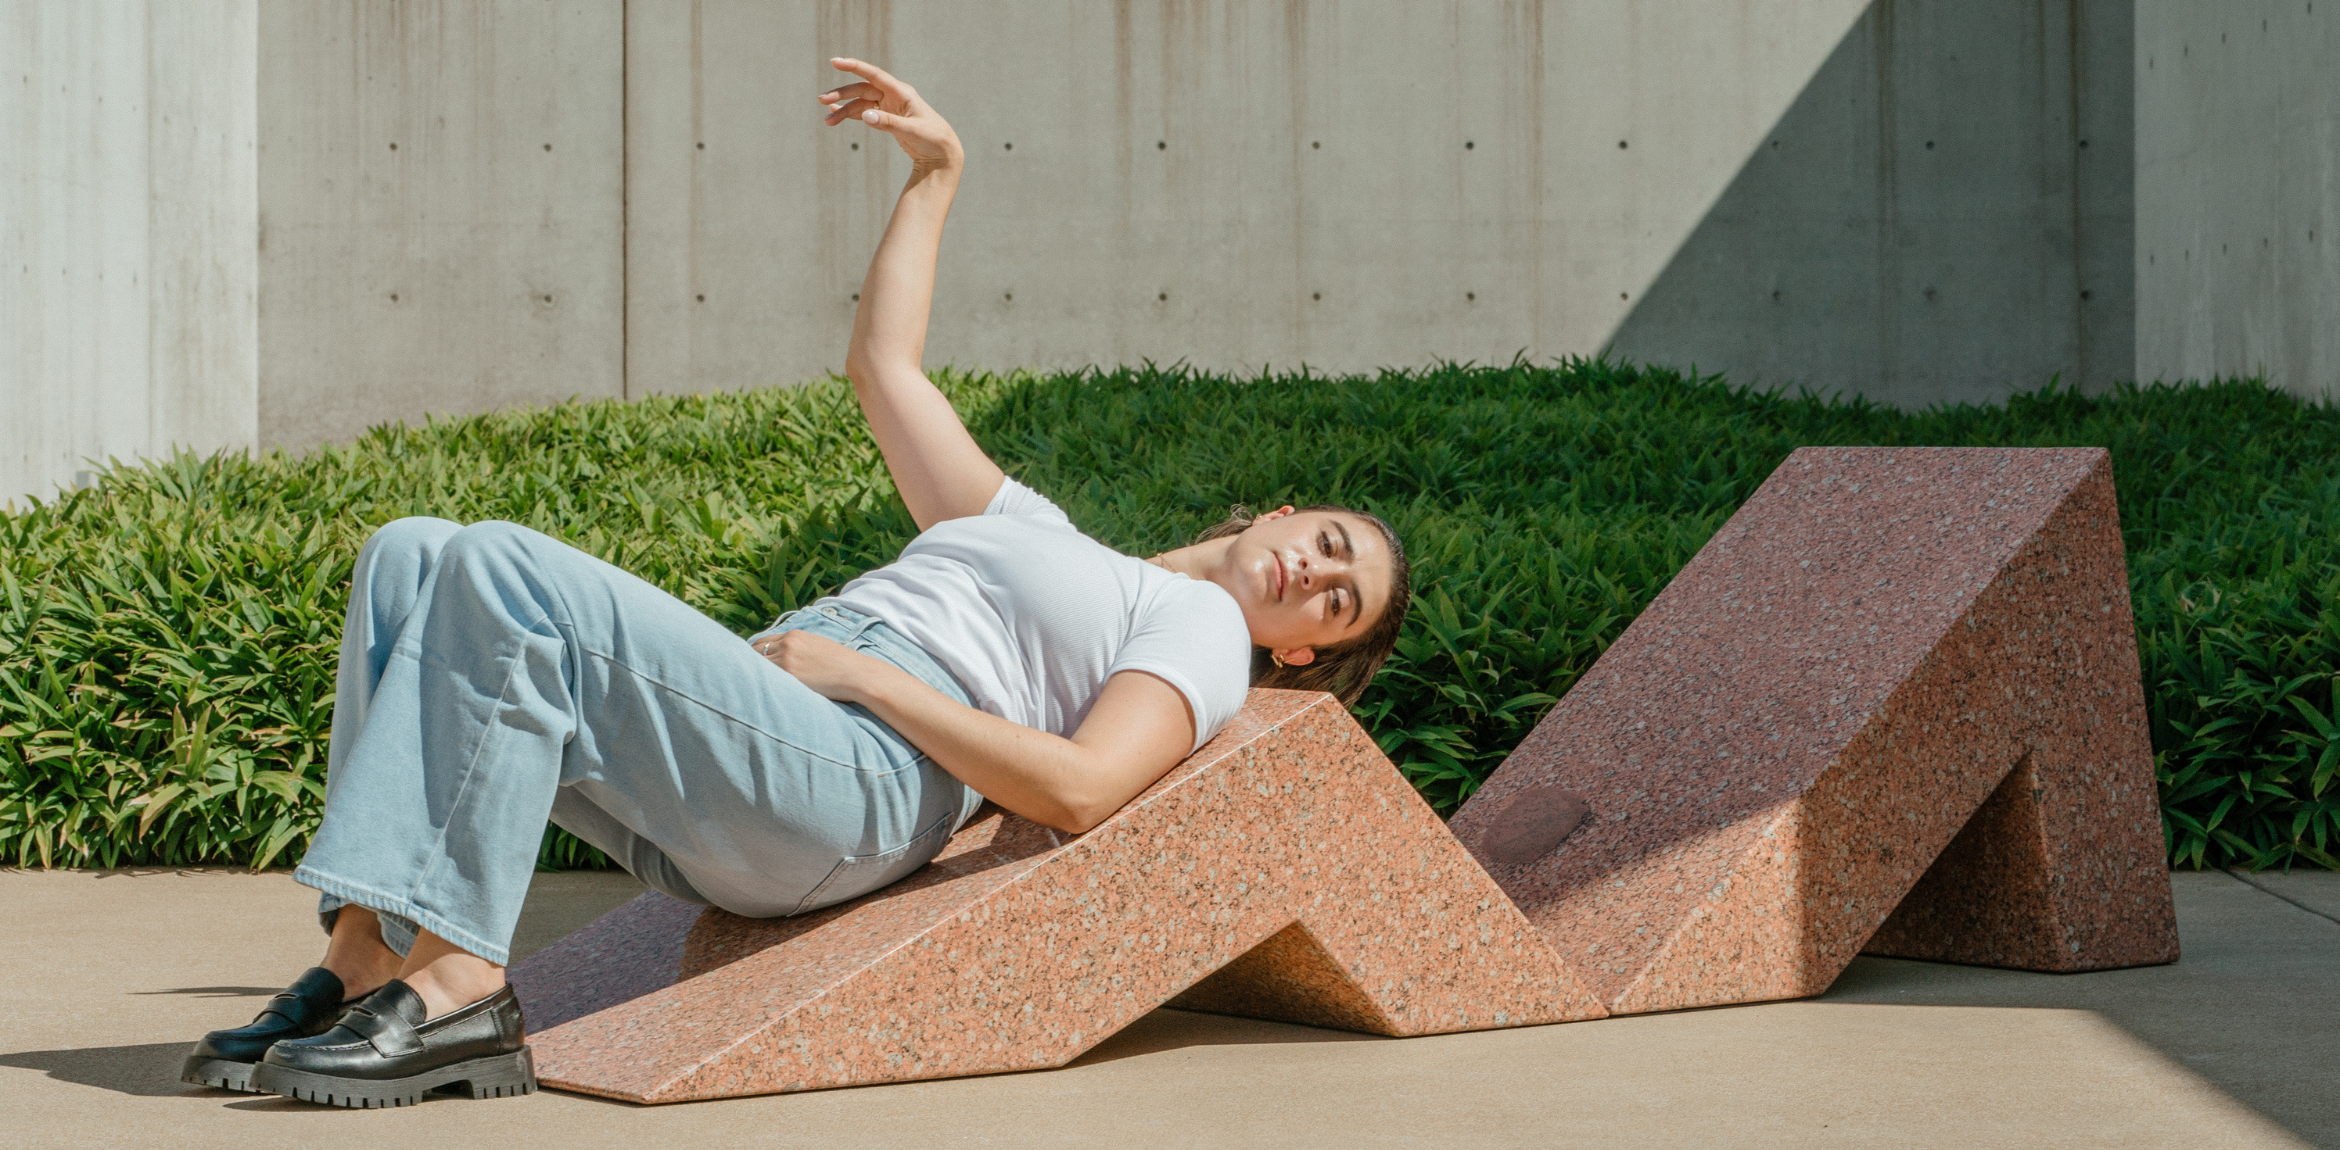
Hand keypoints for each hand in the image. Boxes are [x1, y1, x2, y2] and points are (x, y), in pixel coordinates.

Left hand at [754, 630, 892, 703]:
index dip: (754, 653)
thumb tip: (785, 660)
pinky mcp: (790, 675)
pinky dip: (759, 684)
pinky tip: (755, 692)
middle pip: (755, 652)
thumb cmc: (842, 665)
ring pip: (757, 665)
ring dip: (752, 676)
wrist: (857, 674)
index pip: (763, 641)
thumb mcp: (819, 647)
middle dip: (747, 663)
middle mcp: (788, 644)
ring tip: (745, 688)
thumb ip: (799, 649)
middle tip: (741, 676)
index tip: (748, 663)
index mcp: (795, 635)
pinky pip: (766, 678)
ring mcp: (787, 659)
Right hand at [819, 58, 963, 172]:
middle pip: (861, 89)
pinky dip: (850, 114)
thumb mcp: (912, 131)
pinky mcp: (886, 118)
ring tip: (827, 121)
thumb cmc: (933, 138)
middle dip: (841, 94)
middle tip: (821, 100)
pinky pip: (863, 112)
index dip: (855, 66)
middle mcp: (893, 96)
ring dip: (843, 110)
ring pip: (860, 103)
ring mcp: (888, 107)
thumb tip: (865, 116)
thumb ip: (889, 123)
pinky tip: (835, 114)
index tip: (836, 61)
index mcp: (902, 92)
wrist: (942, 153)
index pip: (874, 75)